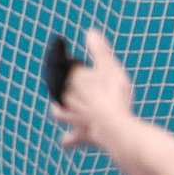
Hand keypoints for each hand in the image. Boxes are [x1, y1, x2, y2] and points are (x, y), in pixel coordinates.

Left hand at [48, 26, 137, 152]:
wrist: (114, 126)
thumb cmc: (113, 94)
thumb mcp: (109, 67)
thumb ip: (99, 50)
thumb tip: (90, 32)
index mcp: (73, 79)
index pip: (71, 70)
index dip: (80, 68)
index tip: (87, 67)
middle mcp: (67, 98)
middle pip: (61, 91)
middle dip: (64, 89)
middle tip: (70, 87)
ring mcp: (73, 118)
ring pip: (59, 112)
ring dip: (60, 111)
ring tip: (59, 110)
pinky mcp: (81, 135)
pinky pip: (71, 138)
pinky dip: (69, 139)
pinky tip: (67, 143)